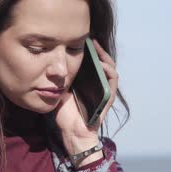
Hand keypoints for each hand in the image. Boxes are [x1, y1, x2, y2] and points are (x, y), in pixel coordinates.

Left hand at [53, 38, 118, 154]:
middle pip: (103, 63)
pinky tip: (102, 63)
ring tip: (96, 47)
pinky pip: (113, 81)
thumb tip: (57, 62)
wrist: (71, 131)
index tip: (84, 40)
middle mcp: (98, 85)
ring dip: (105, 57)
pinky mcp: (109, 97)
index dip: (91, 51)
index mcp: (88, 83)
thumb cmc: (65, 113)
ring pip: (110, 69)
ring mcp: (105, 91)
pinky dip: (109, 71)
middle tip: (91, 40)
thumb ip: (62, 77)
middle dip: (99, 50)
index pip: (93, 63)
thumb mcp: (61, 89)